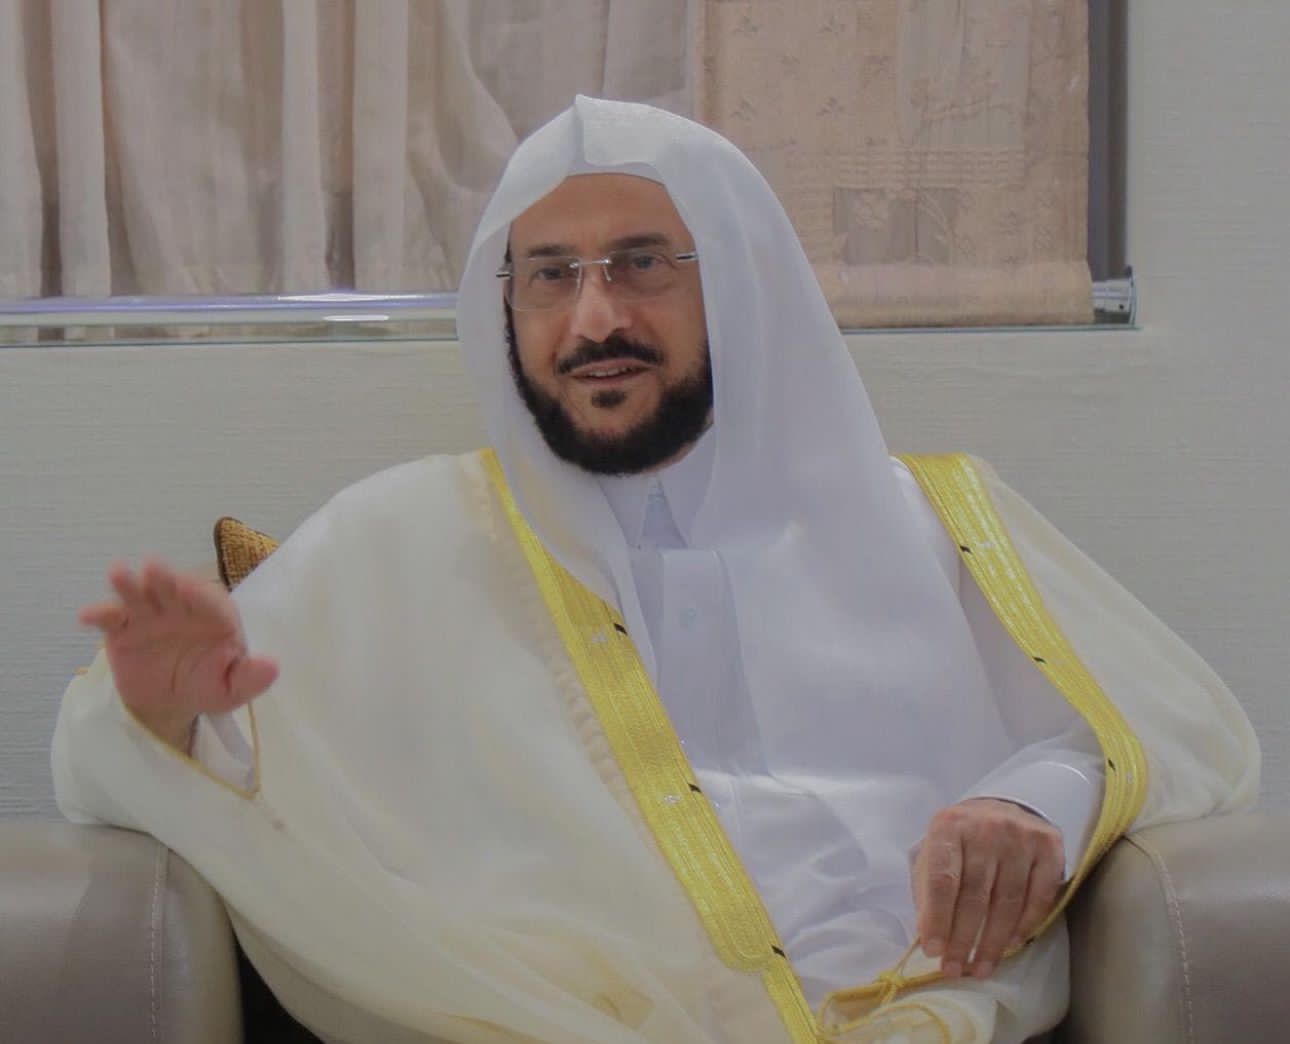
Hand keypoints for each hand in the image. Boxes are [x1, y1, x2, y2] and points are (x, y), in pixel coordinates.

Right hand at [78, 559, 277, 750]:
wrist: (170, 703)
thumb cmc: (208, 686)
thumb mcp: (233, 689)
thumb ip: (251, 677)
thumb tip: (273, 666)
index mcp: (216, 617)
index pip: (212, 601)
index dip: (201, 596)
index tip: (191, 590)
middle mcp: (183, 608)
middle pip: (173, 588)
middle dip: (165, 578)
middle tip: (155, 568)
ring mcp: (151, 615)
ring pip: (140, 594)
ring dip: (129, 584)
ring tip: (118, 573)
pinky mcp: (124, 628)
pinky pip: (110, 618)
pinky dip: (99, 614)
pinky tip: (87, 616)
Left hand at [912, 798, 1063, 980]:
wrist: (1002, 808)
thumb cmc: (961, 840)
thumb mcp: (934, 853)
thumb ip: (927, 889)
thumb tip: (929, 936)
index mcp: (949, 826)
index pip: (942, 880)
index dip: (937, 919)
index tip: (933, 952)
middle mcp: (985, 828)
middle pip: (974, 896)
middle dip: (963, 939)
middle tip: (955, 969)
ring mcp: (1020, 836)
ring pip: (1006, 902)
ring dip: (992, 942)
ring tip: (981, 968)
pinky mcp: (1049, 847)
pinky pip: (1038, 897)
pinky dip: (1025, 926)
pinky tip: (1010, 945)